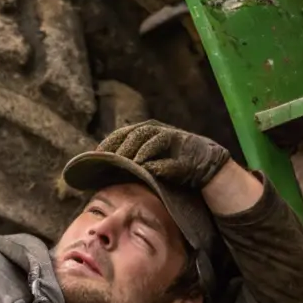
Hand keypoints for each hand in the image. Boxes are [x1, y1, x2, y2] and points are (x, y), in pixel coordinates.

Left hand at [98, 120, 230, 189]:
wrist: (207, 167)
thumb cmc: (172, 165)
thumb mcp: (149, 159)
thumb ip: (130, 159)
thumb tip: (101, 167)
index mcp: (148, 131)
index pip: (123, 133)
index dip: (109, 143)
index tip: (95, 155)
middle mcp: (160, 131)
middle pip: (136, 134)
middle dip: (122, 148)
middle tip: (110, 162)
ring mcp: (175, 141)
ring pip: (152, 141)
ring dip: (139, 153)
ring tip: (129, 165)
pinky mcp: (187, 155)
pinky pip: (171, 158)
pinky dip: (159, 164)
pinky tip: (150, 171)